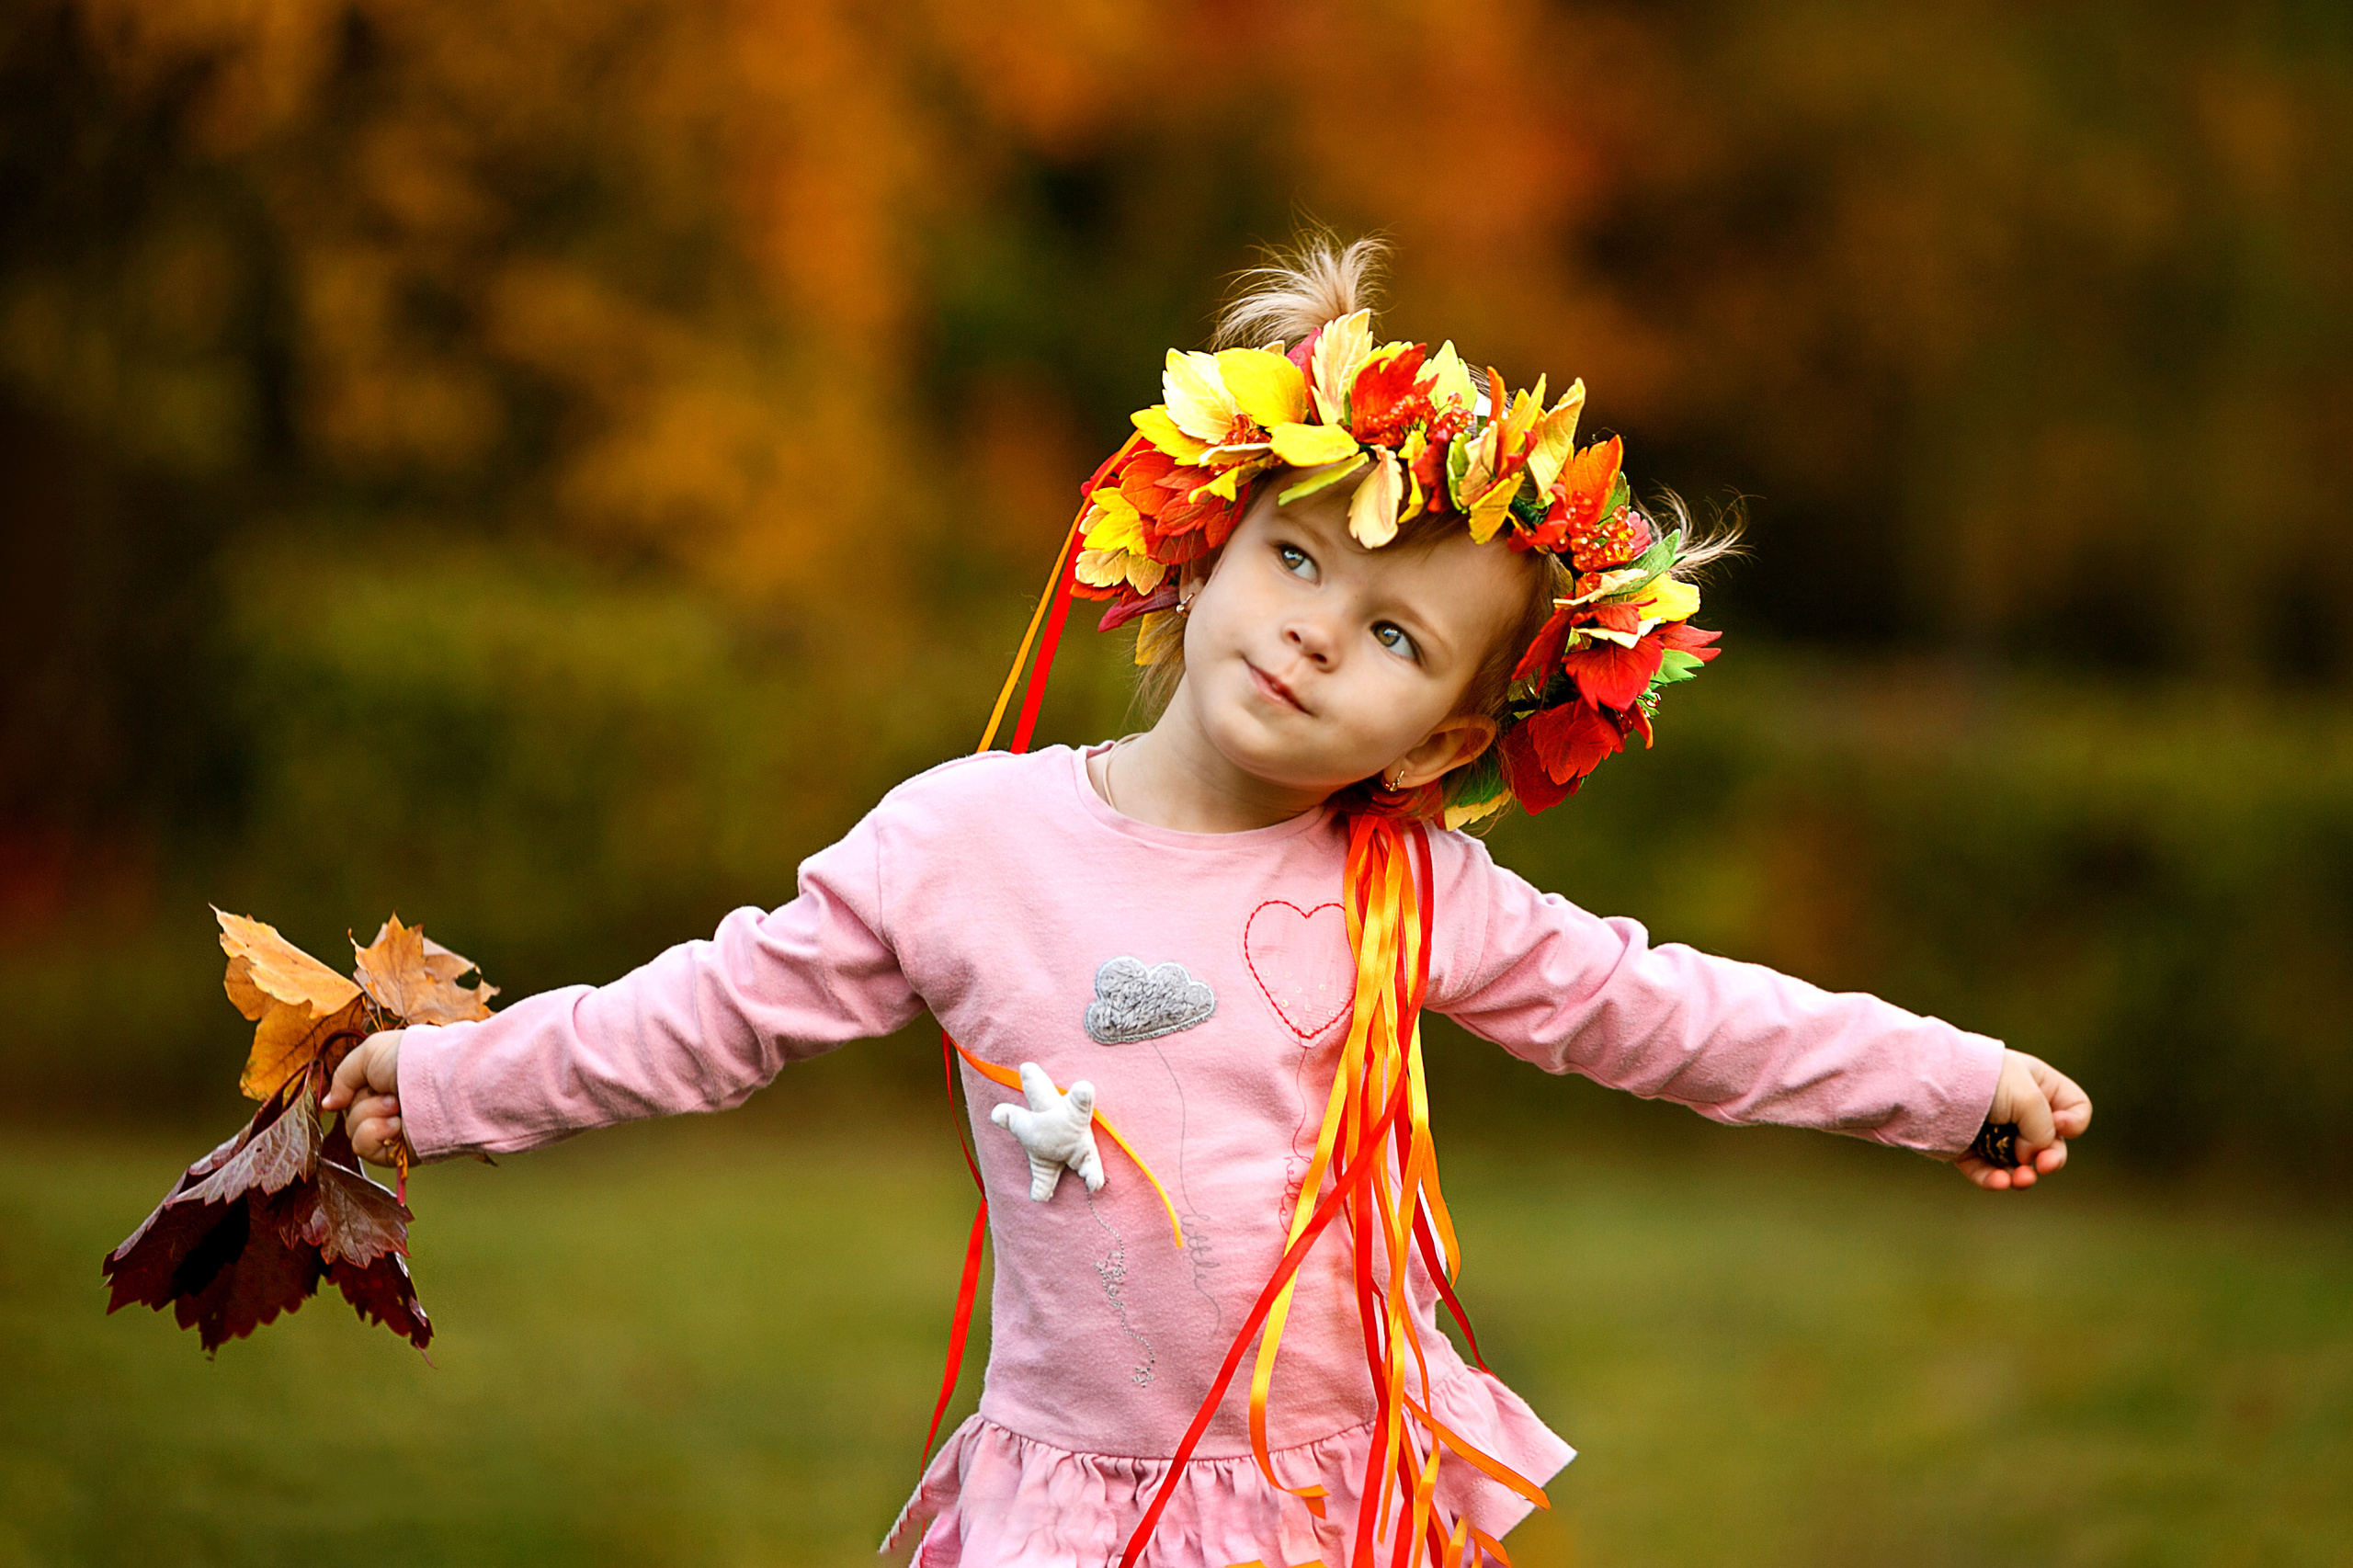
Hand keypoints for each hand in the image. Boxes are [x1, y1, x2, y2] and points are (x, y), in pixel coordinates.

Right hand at [322, 1029, 410, 1167]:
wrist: (438, 1081)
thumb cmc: (408, 1059)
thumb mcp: (368, 1053)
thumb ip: (342, 1078)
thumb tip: (328, 1104)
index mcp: (383, 1085)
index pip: (352, 1097)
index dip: (349, 1093)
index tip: (359, 1086)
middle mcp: (388, 1108)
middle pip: (351, 1115)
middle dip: (366, 1104)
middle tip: (391, 1095)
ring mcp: (393, 1131)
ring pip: (354, 1132)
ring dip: (371, 1116)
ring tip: (397, 1107)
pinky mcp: (398, 1151)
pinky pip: (364, 1150)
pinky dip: (374, 1134)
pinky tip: (395, 1125)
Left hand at [1955, 1048, 2091, 1190]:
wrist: (1930, 1085)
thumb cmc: (1984, 1081)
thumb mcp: (2028, 1097)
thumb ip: (2044, 1129)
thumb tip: (2031, 1156)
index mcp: (2037, 1084)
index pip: (2074, 1107)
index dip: (2073, 1123)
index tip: (2059, 1125)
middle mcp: (2017, 1107)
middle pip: (2051, 1142)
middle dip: (2051, 1157)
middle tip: (2043, 1164)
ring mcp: (1993, 1128)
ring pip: (2019, 1163)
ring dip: (2024, 1175)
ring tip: (2020, 1179)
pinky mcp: (1968, 1147)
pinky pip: (1987, 1170)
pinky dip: (1995, 1179)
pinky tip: (2000, 1182)